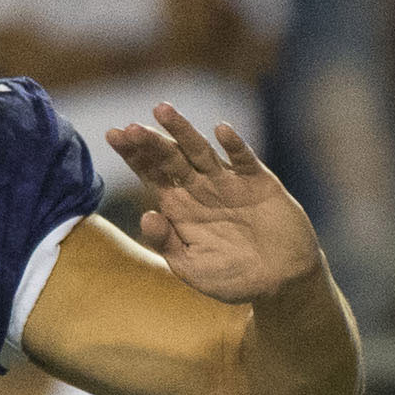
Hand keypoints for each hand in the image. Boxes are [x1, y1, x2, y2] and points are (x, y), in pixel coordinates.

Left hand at [107, 106, 325, 305]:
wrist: (282, 283)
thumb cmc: (234, 278)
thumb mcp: (192, 268)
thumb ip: (168, 244)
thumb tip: (146, 216)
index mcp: (180, 207)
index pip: (151, 174)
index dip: (133, 155)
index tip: (113, 135)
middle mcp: (200, 188)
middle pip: (171, 158)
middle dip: (150, 142)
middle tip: (130, 128)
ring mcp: (229, 182)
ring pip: (201, 150)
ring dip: (183, 131)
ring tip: (162, 111)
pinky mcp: (259, 182)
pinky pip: (244, 160)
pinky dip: (234, 145)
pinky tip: (221, 131)